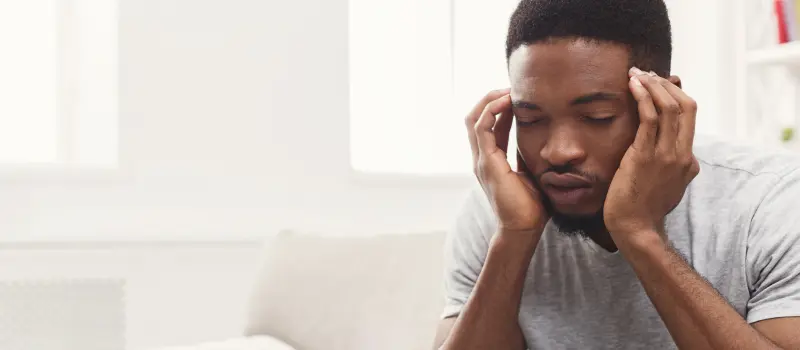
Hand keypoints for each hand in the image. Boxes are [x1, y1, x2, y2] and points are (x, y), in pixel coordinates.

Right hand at [467, 89, 548, 233]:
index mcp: (490, 160)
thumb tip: (544, 143)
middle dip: (490, 99)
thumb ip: (529, 157)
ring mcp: (481, 160)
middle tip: (511, 88)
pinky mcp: (487, 162)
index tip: (517, 96)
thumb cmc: (531, 207)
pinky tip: (508, 101)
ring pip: (474, 118)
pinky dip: (492, 110)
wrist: (524, 229)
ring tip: (509, 90)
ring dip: (490, 100)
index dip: (500, 108)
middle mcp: (481, 158)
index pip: (488, 125)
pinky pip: (483, 128)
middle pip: (474, 117)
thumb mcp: (532, 173)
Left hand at [603, 68, 699, 239]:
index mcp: (688, 160)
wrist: (635, 228)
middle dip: (665, 84)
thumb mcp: (668, 185)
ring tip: (636, 74)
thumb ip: (675, 167)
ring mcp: (666, 155)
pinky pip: (650, 118)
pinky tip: (632, 85)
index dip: (675, 94)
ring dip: (653, 85)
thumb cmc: (644, 208)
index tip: (657, 83)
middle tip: (645, 74)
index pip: (690, 116)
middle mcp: (682, 154)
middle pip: (686, 106)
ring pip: (669, 107)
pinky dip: (643, 97)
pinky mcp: (646, 156)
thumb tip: (680, 156)